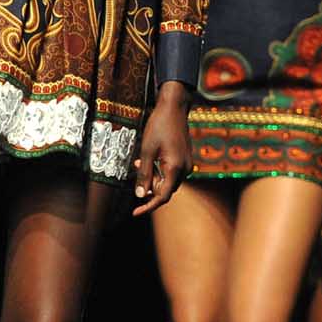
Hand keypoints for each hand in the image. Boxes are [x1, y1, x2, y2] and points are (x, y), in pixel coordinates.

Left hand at [133, 82, 192, 216]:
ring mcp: (187, 164)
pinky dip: (160, 171)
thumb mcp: (146, 151)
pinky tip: (151, 160)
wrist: (174, 108)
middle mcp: (185, 169)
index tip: (135, 213)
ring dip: (154, 178)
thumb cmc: (159, 126)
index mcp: (175, 168)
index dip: (148, 206)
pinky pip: (172, 173)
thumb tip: (140, 195)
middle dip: (150, 187)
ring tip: (140, 163)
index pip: (162, 196)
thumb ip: (144, 174)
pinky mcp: (185, 159)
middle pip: (166, 190)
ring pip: (168, 181)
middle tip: (137, 170)